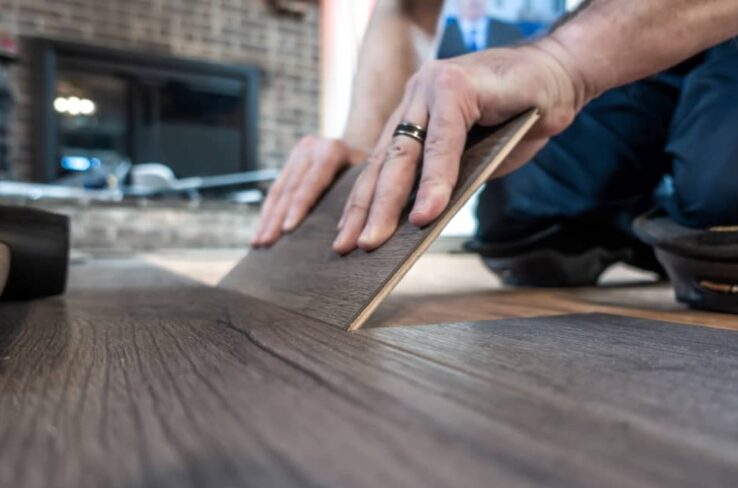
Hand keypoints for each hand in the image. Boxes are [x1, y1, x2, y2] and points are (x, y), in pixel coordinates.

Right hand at [251, 136, 367, 246]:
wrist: (359, 143)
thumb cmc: (370, 169)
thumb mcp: (370, 177)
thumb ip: (358, 198)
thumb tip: (354, 235)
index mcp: (331, 151)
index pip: (311, 183)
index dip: (298, 207)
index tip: (288, 230)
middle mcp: (310, 148)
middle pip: (290, 189)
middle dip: (276, 219)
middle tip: (266, 243)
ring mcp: (297, 153)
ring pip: (278, 190)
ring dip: (266, 218)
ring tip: (258, 242)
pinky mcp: (290, 161)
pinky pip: (276, 189)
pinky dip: (267, 212)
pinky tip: (260, 231)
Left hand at [332, 40, 587, 253]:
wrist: (562, 75)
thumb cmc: (519, 116)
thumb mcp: (475, 157)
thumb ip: (447, 177)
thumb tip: (419, 219)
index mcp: (413, 113)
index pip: (381, 164)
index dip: (363, 202)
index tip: (346, 237)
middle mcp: (414, 97)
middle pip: (385, 162)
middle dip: (365, 209)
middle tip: (350, 247)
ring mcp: (432, 87)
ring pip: (405, 154)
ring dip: (390, 202)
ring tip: (376, 239)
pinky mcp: (456, 85)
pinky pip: (442, 143)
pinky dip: (435, 181)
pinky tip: (427, 213)